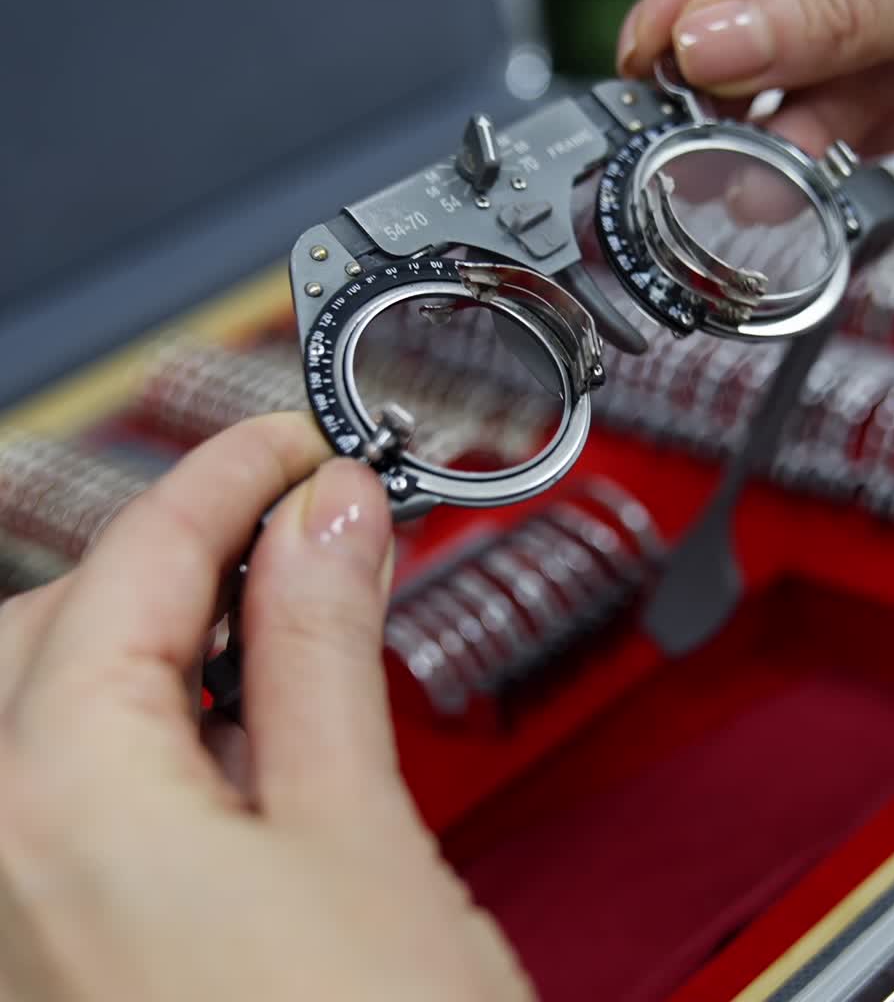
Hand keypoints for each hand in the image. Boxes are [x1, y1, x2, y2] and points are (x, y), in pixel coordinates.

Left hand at [0, 414, 531, 1001]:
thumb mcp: (362, 834)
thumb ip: (327, 650)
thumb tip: (328, 519)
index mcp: (56, 809)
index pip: (133, 568)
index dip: (226, 476)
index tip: (294, 439)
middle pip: (50, 623)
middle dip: (170, 549)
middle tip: (292, 518)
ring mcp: (10, 920)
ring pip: (42, 705)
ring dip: (155, 633)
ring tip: (278, 610)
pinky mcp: (47, 957)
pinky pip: (61, 792)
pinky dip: (146, 725)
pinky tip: (240, 728)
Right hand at [619, 0, 893, 163]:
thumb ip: (842, 1)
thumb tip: (711, 34)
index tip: (658, 41)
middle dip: (732, 50)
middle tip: (683, 115)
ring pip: (819, 57)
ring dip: (776, 114)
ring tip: (737, 166)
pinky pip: (867, 110)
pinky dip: (830, 146)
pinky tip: (799, 173)